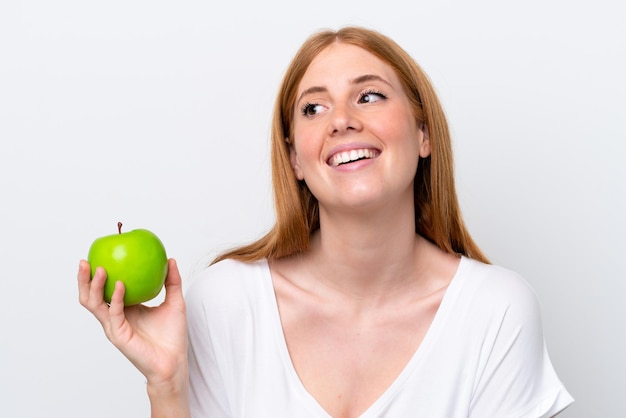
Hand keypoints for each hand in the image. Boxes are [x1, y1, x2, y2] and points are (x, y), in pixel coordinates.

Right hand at [77, 258, 187, 386]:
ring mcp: (114, 326)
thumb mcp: (175, 302)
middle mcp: (116, 317)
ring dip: (94, 287)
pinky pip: (115, 313)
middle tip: (85, 260)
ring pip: (95, 305)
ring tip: (99, 269)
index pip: (105, 289)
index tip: (97, 255)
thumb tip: (170, 259)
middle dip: (84, 279)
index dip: (97, 274)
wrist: (174, 361)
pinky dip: (116, 298)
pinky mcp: (119, 335)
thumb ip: (172, 281)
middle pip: (91, 296)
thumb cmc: (173, 335)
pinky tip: (119, 285)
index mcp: (126, 308)